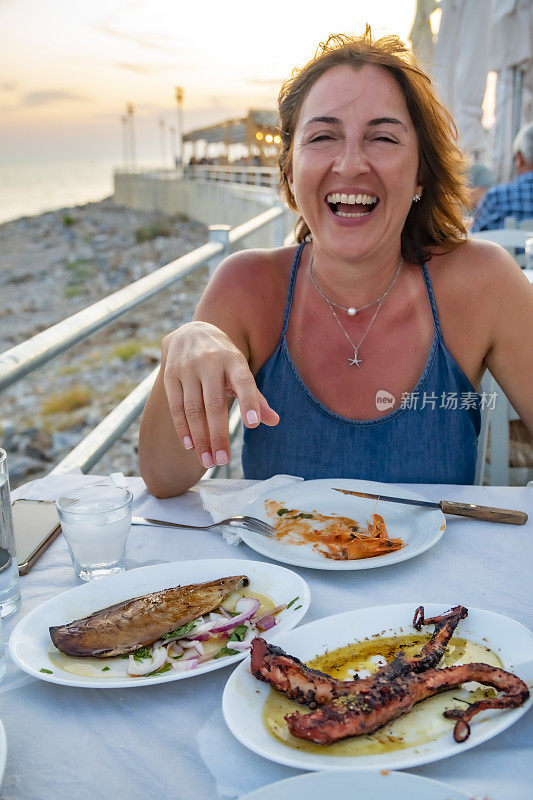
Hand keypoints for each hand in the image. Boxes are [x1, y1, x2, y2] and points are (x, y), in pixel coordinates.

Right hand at [161, 322, 278, 467]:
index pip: (243, 381)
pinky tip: (191, 446)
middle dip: (218, 435)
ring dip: (200, 438)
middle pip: (214, 404)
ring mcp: (187, 368)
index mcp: (233, 359)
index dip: (249, 402)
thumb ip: (256, 397)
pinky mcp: (170, 374)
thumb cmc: (223, 359)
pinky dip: (183, 428)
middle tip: (223, 461)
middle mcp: (210, 361)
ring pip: (193, 409)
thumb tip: (275, 421)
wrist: (190, 332)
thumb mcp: (240, 371)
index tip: (253, 425)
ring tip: (208, 461)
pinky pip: (176, 406)